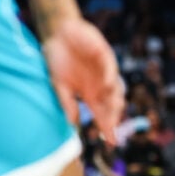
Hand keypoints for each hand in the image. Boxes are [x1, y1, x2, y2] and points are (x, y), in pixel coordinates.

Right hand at [41, 18, 124, 145]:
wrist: (58, 33)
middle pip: (111, 106)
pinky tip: (107, 86)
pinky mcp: (105, 56)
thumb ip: (67, 102)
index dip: (107, 128)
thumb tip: (73, 124)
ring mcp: (104, 71)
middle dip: (113, 118)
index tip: (111, 142)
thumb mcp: (59, 84)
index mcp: (91, 94)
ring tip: (113, 112)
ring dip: (114, 101)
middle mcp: (100, 86)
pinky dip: (109, 77)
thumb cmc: (59, 59)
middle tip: (111, 128)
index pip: (102, 115)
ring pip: (116, 89)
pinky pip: (110, 68)